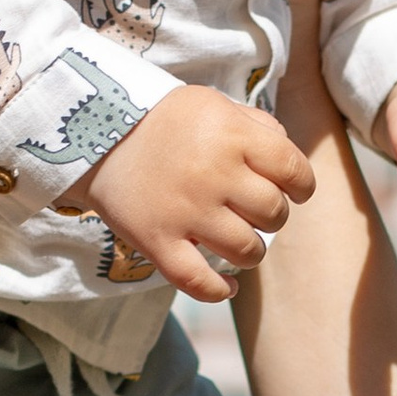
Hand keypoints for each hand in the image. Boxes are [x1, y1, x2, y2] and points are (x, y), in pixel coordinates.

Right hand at [59, 88, 315, 303]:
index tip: (294, 190)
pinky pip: (198, 281)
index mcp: (232, 136)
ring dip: (251, 252)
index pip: (293, 169)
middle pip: (274, 213)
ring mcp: (185, 211)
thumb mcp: (213, 105)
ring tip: (239, 243)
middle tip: (255, 211)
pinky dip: (219, 290)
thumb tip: (288, 157)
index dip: (302, 185)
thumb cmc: (163, 119)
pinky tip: (228, 286)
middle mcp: (213, 174)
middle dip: (273, 216)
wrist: (94, 131)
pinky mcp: (156, 241)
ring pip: (246, 251)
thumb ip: (256, 126)